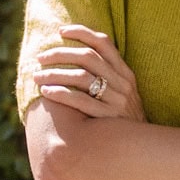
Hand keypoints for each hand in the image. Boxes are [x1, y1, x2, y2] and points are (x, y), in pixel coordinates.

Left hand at [30, 26, 146, 122]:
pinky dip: (61, 93)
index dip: (82, 32)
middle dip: (60, 54)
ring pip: (82, 77)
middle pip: (87, 57)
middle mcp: (123, 83)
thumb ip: (107, 76)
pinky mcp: (108, 118)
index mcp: (126, 72)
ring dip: (55, 74)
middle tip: (40, 58)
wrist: (142, 148)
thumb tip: (77, 58)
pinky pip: (81, 101)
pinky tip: (46, 92)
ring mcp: (117, 100)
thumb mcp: (123, 93)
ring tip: (38, 76)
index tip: (61, 31)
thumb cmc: (124, 119)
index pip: (104, 42)